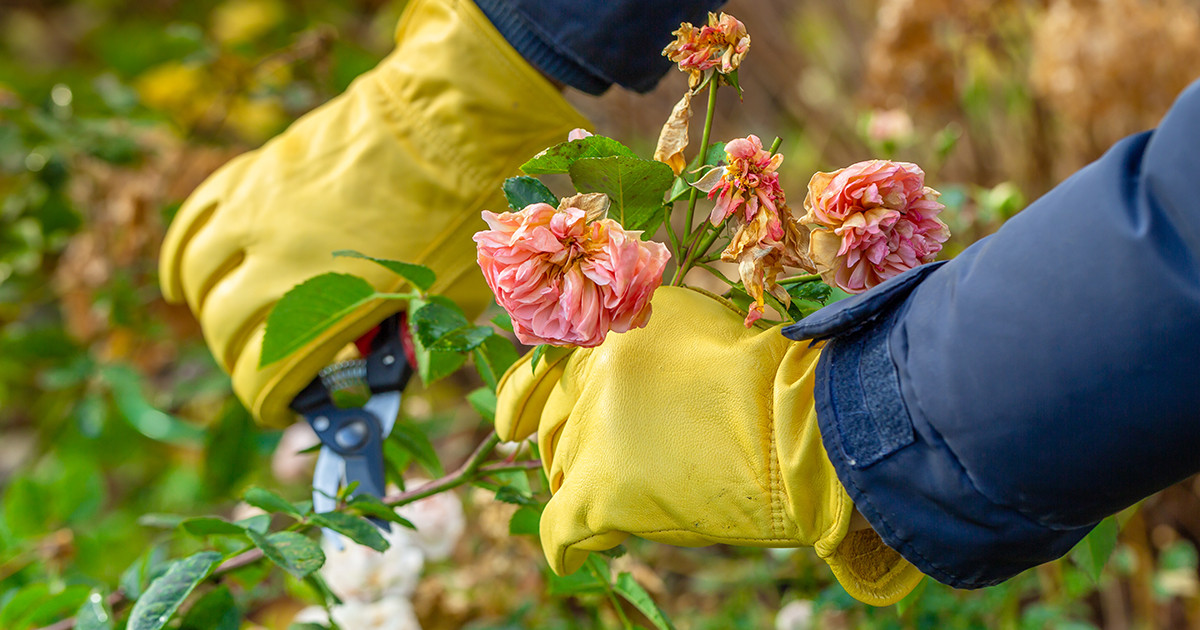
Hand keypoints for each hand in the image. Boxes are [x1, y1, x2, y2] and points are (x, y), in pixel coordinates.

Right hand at [158, 0, 587, 426]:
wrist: (454, 121)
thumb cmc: (464, 214)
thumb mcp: (448, 297)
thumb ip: (410, 342)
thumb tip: (388, 372)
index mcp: (330, 303)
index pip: (267, 375)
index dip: (270, 402)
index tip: (282, 408)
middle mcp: (279, 260)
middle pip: (226, 331)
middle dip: (241, 361)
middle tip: (268, 368)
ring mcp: (258, 212)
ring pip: (198, 277)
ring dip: (208, 311)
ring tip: (230, 326)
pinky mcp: (257, 173)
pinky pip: (196, 220)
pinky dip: (182, 256)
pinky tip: (185, 279)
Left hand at [495, 286, 923, 605]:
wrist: (798, 424)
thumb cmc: (765, 374)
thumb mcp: (695, 321)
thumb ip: (642, 331)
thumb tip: (616, 347)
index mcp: (608, 334)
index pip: (538, 370)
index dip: (521, 401)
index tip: (510, 425)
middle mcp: (589, 379)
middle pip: (555, 427)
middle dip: (570, 449)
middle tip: (600, 466)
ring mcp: (591, 435)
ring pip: (560, 473)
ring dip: (581, 488)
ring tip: (619, 500)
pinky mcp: (601, 491)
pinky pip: (560, 526)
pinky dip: (564, 541)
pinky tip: (573, 550)